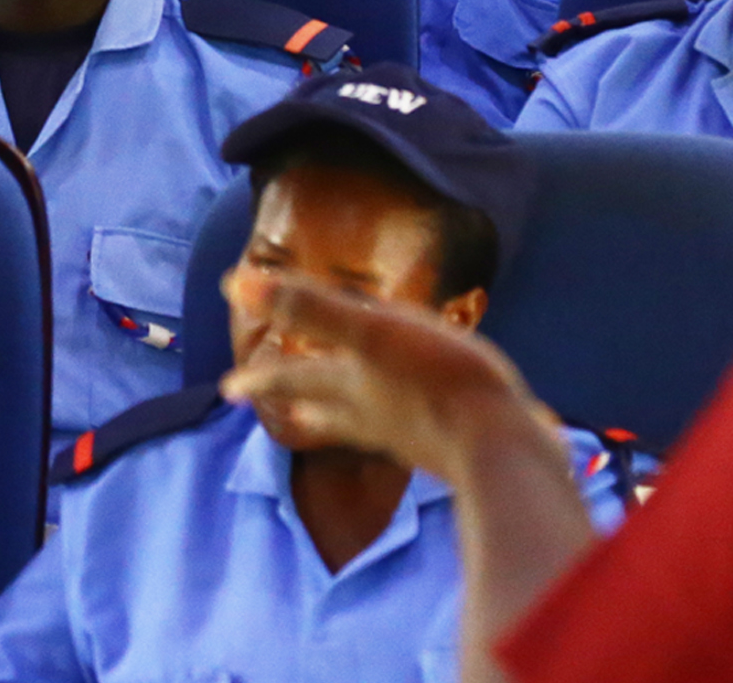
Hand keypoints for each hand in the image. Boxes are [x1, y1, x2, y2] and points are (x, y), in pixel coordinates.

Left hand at [217, 271, 563, 481]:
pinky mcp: (453, 449)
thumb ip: (308, 308)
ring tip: (329, 420)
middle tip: (281, 409)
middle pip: (327, 408)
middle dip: (301, 402)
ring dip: (344, 419)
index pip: (293, 379)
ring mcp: (414, 437)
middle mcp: (375, 416)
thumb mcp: (372, 332)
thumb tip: (234, 283)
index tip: (227, 388)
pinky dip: (403, 428)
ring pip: (368, 426)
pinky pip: (417, 435)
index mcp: (352, 386)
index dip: (260, 377)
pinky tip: (416, 428)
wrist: (505, 448)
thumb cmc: (441, 381)